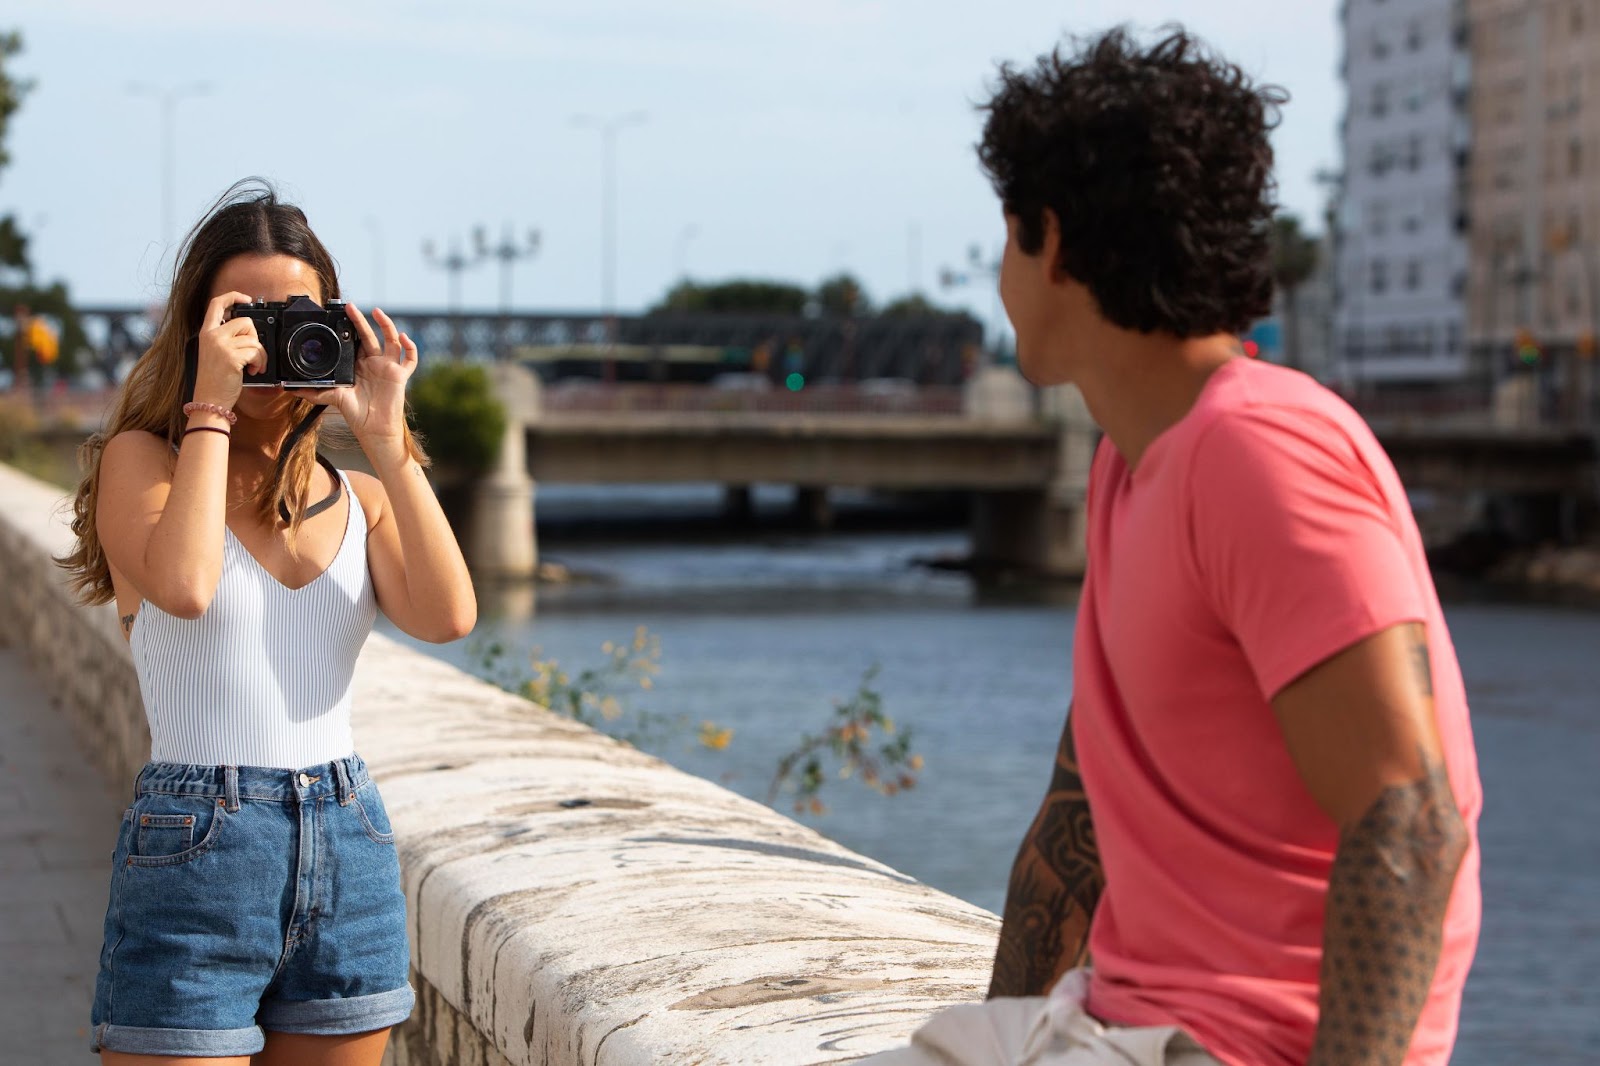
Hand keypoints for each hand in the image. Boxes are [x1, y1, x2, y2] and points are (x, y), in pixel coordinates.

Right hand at [192, 291, 266, 410]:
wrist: (210, 400)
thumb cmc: (215, 380)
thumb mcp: (215, 352)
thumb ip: (226, 338)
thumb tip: (248, 330)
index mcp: (206, 333)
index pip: (216, 304)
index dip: (232, 296)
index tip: (245, 298)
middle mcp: (211, 336)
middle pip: (245, 321)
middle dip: (255, 338)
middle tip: (252, 354)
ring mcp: (220, 345)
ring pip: (253, 338)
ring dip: (260, 354)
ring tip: (254, 366)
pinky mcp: (231, 356)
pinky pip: (256, 351)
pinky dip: (260, 362)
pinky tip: (254, 371)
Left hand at [301, 303, 418, 463]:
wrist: (374, 429)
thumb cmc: (357, 414)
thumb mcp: (333, 398)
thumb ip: (314, 392)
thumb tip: (290, 389)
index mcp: (358, 365)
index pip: (355, 341)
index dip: (350, 328)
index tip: (341, 316)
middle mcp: (374, 363)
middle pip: (370, 336)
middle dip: (361, 320)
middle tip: (351, 307)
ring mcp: (388, 367)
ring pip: (391, 340)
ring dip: (386, 325)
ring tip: (378, 312)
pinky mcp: (400, 375)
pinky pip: (410, 358)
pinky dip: (410, 347)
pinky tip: (403, 337)